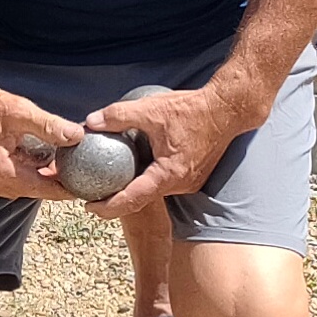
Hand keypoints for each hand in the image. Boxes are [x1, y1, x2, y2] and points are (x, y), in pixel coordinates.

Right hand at [0, 70, 80, 202]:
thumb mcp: (20, 111)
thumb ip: (50, 126)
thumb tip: (77, 136)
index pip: (38, 188)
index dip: (62, 188)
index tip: (82, 187)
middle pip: (27, 191)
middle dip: (49, 183)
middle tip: (70, 173)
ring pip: (14, 187)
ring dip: (33, 178)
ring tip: (52, 165)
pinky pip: (1, 180)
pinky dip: (17, 173)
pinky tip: (27, 158)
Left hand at [82, 82, 253, 217]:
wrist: (227, 109)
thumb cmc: (191, 109)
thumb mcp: (149, 109)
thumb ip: (117, 116)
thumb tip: (89, 122)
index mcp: (169, 174)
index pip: (134, 198)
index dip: (110, 206)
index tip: (89, 207)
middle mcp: (181, 184)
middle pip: (143, 198)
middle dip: (116, 200)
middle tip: (91, 194)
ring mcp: (190, 182)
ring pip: (154, 190)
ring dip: (133, 189)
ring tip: (107, 183)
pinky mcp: (194, 175)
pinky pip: (165, 182)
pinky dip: (147, 179)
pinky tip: (132, 169)